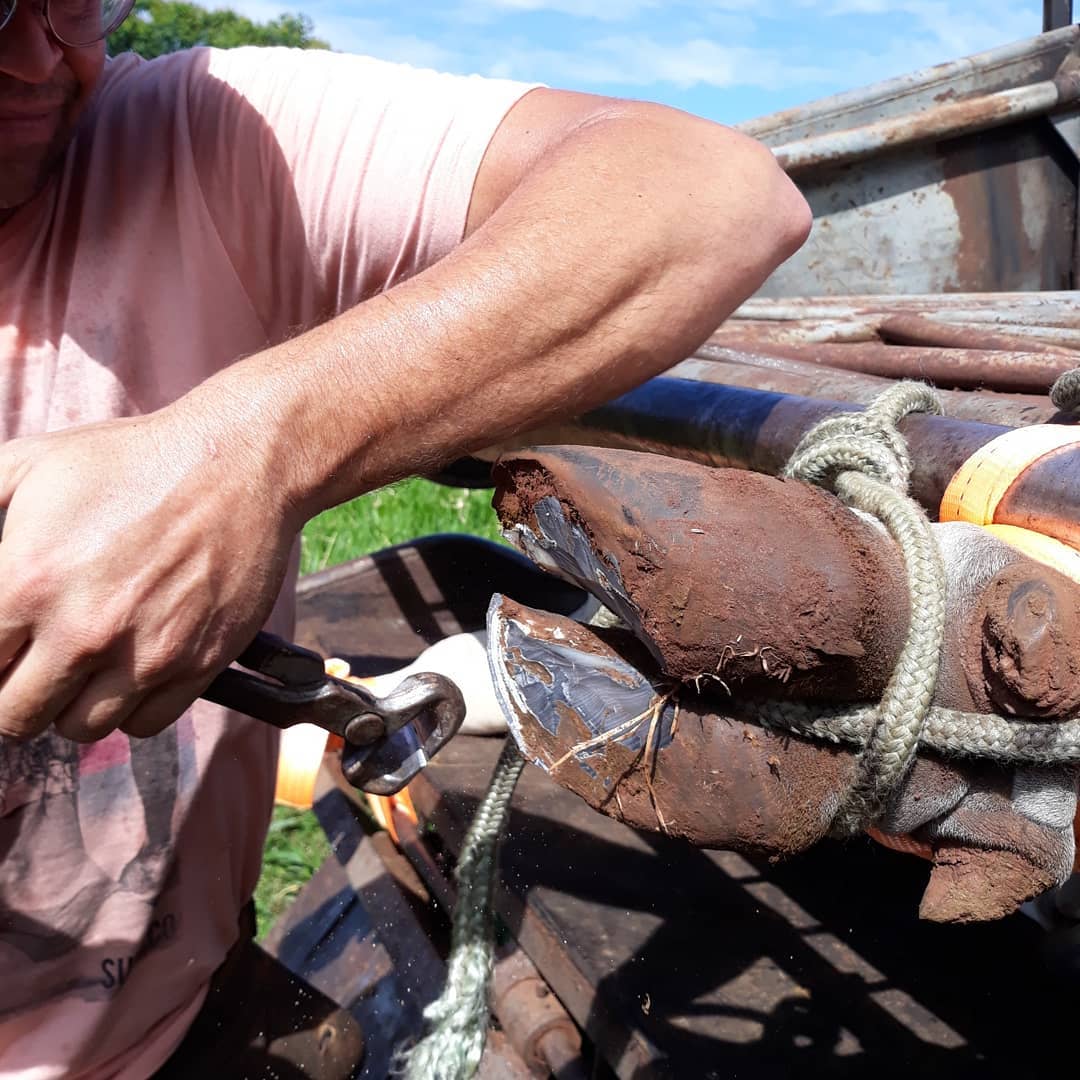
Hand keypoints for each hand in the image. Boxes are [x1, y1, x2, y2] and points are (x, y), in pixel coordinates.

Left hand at [0, 400, 299, 741]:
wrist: (238, 463)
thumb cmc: (134, 459)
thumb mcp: (29, 463)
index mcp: (28, 582)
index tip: (5, 644)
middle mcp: (84, 631)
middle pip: (16, 716)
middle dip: (15, 691)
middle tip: (32, 663)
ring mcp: (147, 653)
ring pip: (80, 729)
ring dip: (72, 704)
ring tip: (84, 665)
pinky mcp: (198, 663)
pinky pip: (145, 723)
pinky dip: (131, 706)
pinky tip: (131, 666)